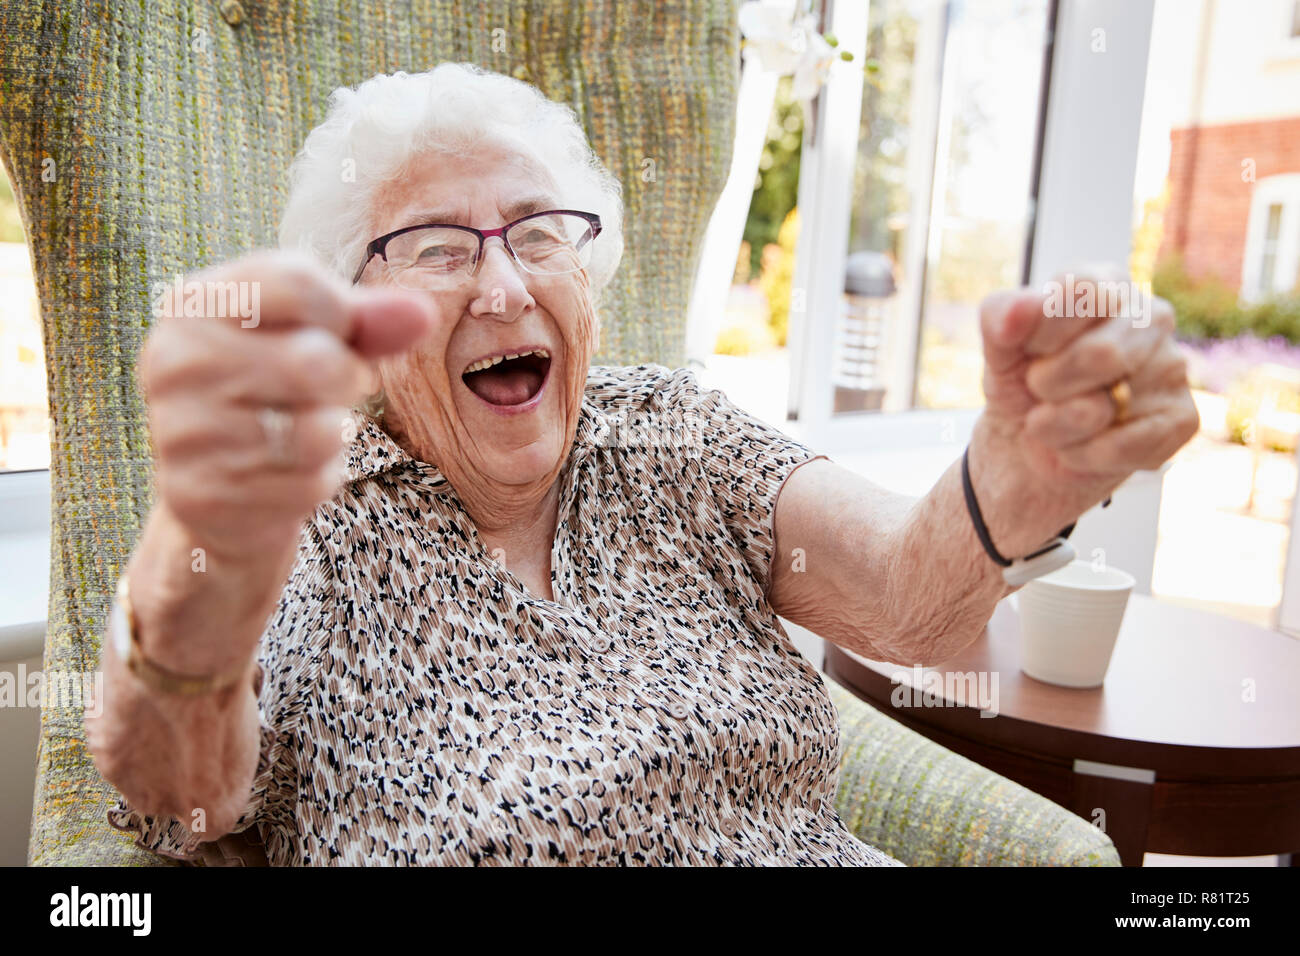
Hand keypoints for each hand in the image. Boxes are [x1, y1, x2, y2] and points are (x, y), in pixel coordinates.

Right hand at [139, 249, 434, 561]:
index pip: (299, 283)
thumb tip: (422, 314)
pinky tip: (285, 474)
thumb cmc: (277, 393)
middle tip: (325, 390)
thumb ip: (368, 321)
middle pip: (316, 361)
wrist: (221, 487)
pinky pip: (306, 485)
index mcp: (194, 303)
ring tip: (301, 431)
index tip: (330, 331)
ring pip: (317, 432)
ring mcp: (181, 432)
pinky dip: (316, 482)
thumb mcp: (320, 340)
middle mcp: (175, 362)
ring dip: (333, 436)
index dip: (341, 313)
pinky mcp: (199, 495)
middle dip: (345, 379)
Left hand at [969, 264, 1199, 555]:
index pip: (1080, 291)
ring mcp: (1172, 367)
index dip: (1040, 332)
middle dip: (1048, 384)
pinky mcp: (1182, 419)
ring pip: (1104, 407)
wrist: (1029, 448)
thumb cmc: (1022, 383)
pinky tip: (1079, 447)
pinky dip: (1081, 455)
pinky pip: (1122, 447)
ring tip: (1056, 420)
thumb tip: (1018, 311)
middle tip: (1040, 390)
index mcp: (1108, 284)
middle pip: (1100, 354)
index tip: (1026, 351)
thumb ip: (1000, 317)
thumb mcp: (998, 348)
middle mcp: (1151, 317)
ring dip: (1057, 426)